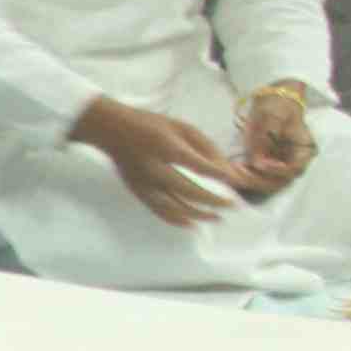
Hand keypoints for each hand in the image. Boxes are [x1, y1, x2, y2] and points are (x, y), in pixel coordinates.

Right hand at [74, 97, 252, 229]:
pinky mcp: (137, 191)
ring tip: (217, 218)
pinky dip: (177, 220)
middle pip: (188, 190)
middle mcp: (154, 168)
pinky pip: (158, 211)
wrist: (112, 129)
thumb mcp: (183, 128)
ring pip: (173, 206)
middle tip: (233, 205)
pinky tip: (193, 224)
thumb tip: (227, 170)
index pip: (198, 165)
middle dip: (214, 200)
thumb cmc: (153, 125)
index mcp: (166, 147)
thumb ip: (206, 148)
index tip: (238, 182)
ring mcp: (143, 183)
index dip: (220, 175)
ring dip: (198, 215)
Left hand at [234, 83, 316, 191]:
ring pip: (267, 184)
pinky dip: (245, 177)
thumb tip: (257, 163)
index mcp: (304, 150)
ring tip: (232, 171)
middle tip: (238, 171)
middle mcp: (294, 162)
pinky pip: (257, 178)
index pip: (294, 169)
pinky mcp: (266, 166)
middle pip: (280, 181)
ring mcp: (280, 166)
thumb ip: (265, 139)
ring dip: (249, 181)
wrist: (271, 103)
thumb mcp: (272, 117)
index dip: (277, 171)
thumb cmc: (277, 107)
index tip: (260, 164)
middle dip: (258, 180)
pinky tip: (231, 171)